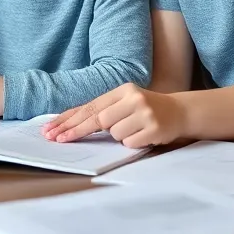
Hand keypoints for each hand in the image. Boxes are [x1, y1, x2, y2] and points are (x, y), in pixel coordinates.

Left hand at [42, 83, 186, 147]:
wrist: (180, 112)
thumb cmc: (145, 109)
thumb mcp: (124, 102)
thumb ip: (104, 110)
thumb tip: (71, 123)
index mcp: (123, 90)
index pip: (91, 106)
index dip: (70, 120)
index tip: (53, 130)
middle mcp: (134, 98)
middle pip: (99, 119)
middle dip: (77, 131)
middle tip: (58, 140)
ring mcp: (145, 113)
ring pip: (115, 134)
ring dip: (119, 136)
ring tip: (133, 129)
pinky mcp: (154, 129)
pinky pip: (130, 143)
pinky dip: (132, 142)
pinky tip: (143, 135)